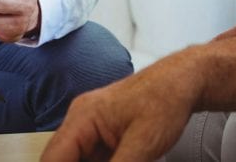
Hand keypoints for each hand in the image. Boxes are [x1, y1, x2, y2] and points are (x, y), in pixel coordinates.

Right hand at [41, 51, 201, 161]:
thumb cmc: (165, 100)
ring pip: (75, 161)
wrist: (183, 81)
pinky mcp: (101, 136)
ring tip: (127, 158)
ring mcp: (89, 128)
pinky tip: (126, 159)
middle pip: (60, 161)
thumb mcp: (142, 145)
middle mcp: (80, 121)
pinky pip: (91, 159)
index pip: (52, 160)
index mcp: (82, 118)